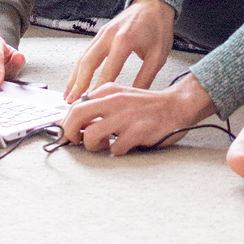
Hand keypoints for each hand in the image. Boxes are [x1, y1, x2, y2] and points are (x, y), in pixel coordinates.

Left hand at [60, 74, 215, 156]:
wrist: (176, 106)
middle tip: (75, 142)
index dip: (67, 122)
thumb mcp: (120, 97)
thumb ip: (100, 106)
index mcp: (109, 90)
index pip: (76, 104)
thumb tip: (76, 124)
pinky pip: (115, 149)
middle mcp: (115, 100)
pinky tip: (124, 147)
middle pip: (77, 115)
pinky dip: (116, 152)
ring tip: (104, 145)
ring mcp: (126, 116)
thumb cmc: (146, 106)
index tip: (67, 133)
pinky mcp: (137, 131)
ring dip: (93, 146)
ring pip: (91, 135)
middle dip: (70, 132)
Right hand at [64, 0, 175, 100]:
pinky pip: (86, 52)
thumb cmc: (158, 28)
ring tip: (68, 96)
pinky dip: (78, 68)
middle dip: (79, 85)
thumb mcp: (158, 56)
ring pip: (83, 57)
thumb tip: (133, 101)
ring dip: (74, 78)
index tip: (93, 106)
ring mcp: (102, 32)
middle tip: (73, 104)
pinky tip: (75, 80)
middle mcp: (109, 35)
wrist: (154, 4)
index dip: (99, 90)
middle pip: (88, 63)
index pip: (108, 71)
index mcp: (124, 41)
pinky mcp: (100, 32)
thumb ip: (145, 78)